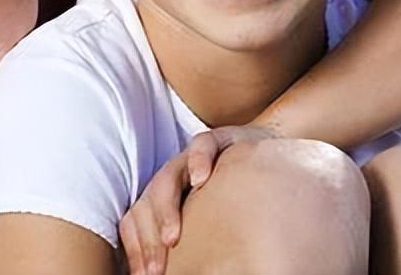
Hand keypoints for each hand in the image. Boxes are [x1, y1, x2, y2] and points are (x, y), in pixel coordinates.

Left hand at [118, 124, 277, 274]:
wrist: (264, 152)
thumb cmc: (235, 195)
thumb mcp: (209, 220)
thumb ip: (192, 240)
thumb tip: (173, 274)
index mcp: (162, 198)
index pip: (136, 221)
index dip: (137, 249)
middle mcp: (171, 177)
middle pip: (147, 204)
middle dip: (149, 239)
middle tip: (156, 270)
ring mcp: (190, 158)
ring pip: (167, 178)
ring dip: (165, 208)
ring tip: (170, 237)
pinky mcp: (215, 139)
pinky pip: (202, 146)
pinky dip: (198, 160)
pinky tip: (201, 179)